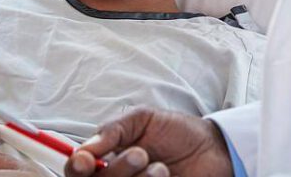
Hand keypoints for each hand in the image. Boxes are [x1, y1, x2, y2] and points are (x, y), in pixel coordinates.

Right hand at [64, 108, 232, 176]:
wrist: (213, 149)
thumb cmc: (176, 132)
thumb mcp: (142, 119)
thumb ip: (113, 130)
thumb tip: (85, 148)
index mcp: (106, 157)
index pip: (77, 170)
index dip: (77, 168)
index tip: (86, 162)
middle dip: (116, 171)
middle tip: (140, 153)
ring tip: (161, 167)